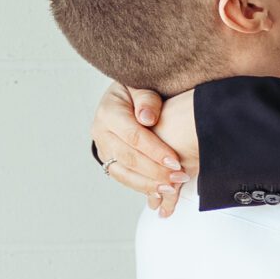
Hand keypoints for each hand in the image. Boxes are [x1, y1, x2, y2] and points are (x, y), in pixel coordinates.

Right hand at [92, 83, 198, 217]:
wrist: (124, 99)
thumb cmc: (137, 92)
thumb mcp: (143, 87)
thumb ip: (147, 100)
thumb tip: (147, 118)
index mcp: (108, 112)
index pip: (132, 136)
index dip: (155, 150)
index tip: (176, 160)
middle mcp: (100, 132)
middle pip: (128, 157)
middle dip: (155, 171)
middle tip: (179, 177)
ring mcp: (103, 149)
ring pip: (123, 173)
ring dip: (148, 184)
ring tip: (171, 188)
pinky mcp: (108, 161)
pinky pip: (124, 178)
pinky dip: (142, 186)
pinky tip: (159, 190)